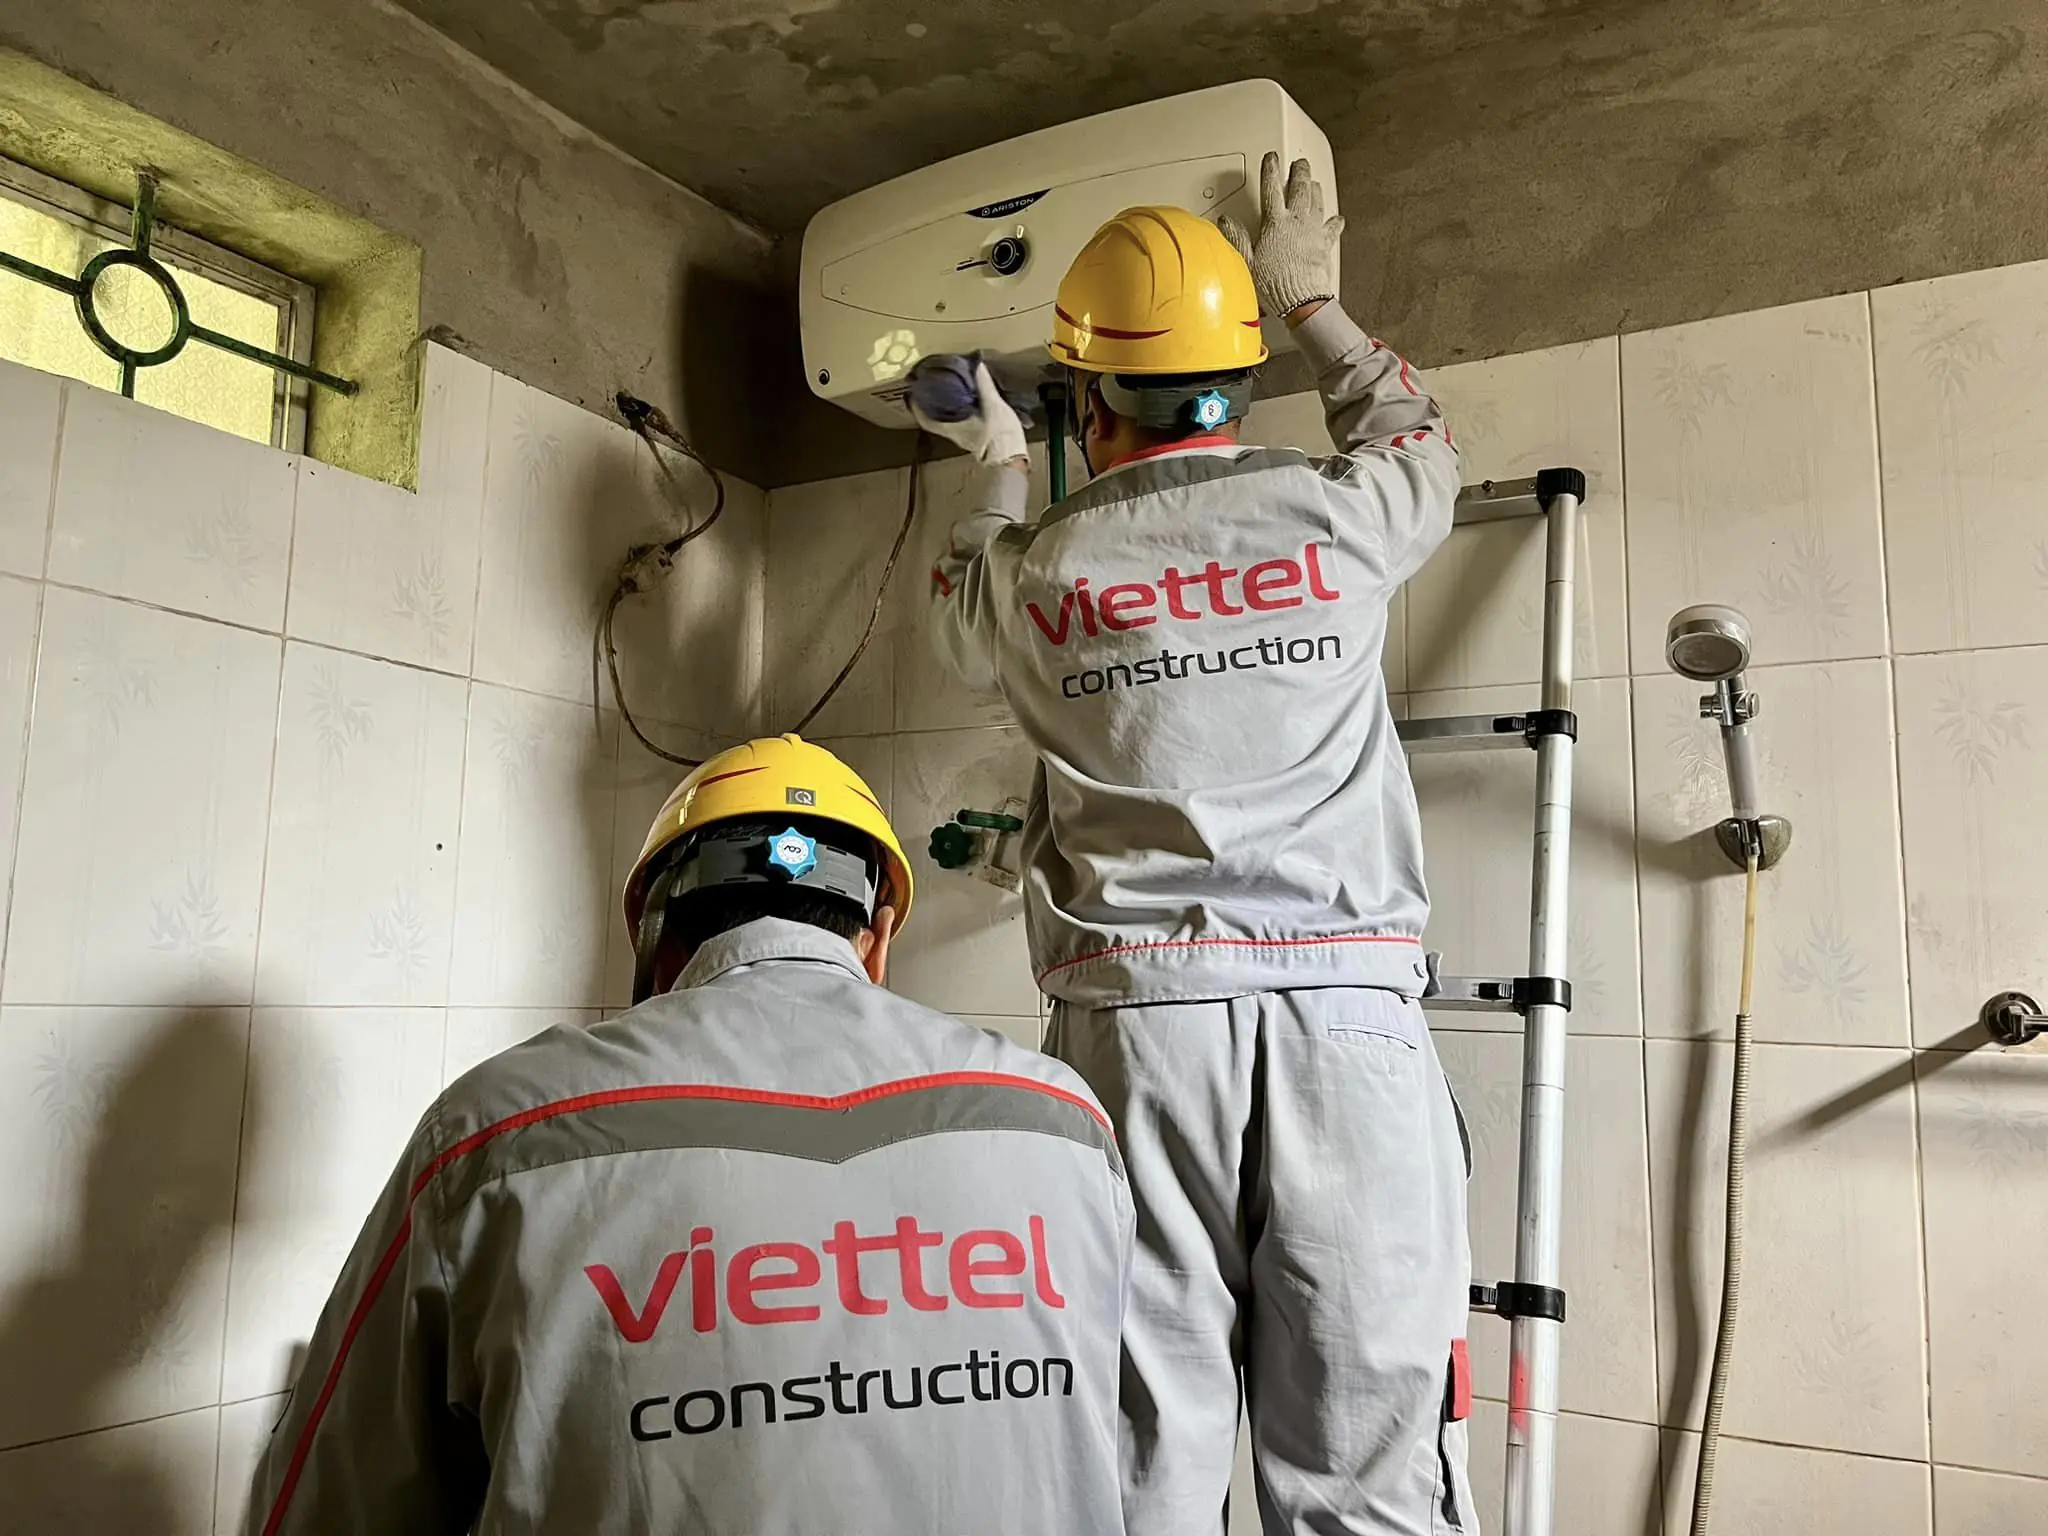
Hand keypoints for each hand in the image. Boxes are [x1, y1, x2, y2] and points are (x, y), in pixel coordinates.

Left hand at [910, 360, 1027, 465]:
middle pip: (934, 419)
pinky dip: (956, 413)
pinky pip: (958, 423)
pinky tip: (965, 404)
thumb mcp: (994, 406)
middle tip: (927, 388)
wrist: (1012, 461)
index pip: (926, 419)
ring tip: (945, 392)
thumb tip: (977, 364)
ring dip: (943, 409)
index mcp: (953, 426)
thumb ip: (985, 386)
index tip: (911, 395)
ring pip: (946, 421)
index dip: (916, 408)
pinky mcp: (974, 439)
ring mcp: (964, 437)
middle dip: (929, 404)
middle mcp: (954, 433)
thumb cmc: (1000, 435)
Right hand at [1217, 152, 1342, 321]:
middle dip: (1299, 172)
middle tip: (1299, 163)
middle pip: (1300, 188)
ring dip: (1315, 189)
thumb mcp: (1247, 260)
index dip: (1270, 170)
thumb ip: (1237, 237)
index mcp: (1275, 222)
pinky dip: (1334, 221)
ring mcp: (1313, 231)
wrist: (1301, 299)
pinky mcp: (1325, 244)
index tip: (1271, 159)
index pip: (1271, 188)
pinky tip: (1337, 218)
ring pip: (1317, 202)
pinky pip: (1332, 227)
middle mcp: (1296, 222)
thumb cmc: (1274, 283)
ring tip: (1315, 182)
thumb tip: (1226, 221)